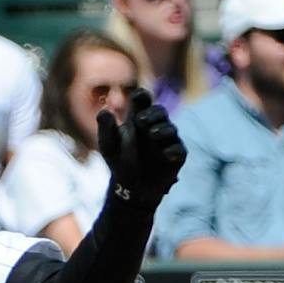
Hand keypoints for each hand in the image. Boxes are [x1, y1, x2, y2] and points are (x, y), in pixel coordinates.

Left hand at [98, 87, 187, 205]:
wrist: (131, 186)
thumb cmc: (120, 159)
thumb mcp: (109, 144)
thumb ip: (106, 128)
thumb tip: (104, 111)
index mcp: (139, 117)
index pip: (142, 101)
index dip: (141, 96)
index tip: (137, 97)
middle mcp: (156, 125)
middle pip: (159, 111)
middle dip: (152, 114)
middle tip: (140, 120)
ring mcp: (168, 140)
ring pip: (170, 129)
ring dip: (162, 130)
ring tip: (151, 134)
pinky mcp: (176, 156)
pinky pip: (179, 150)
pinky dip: (173, 151)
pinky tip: (165, 153)